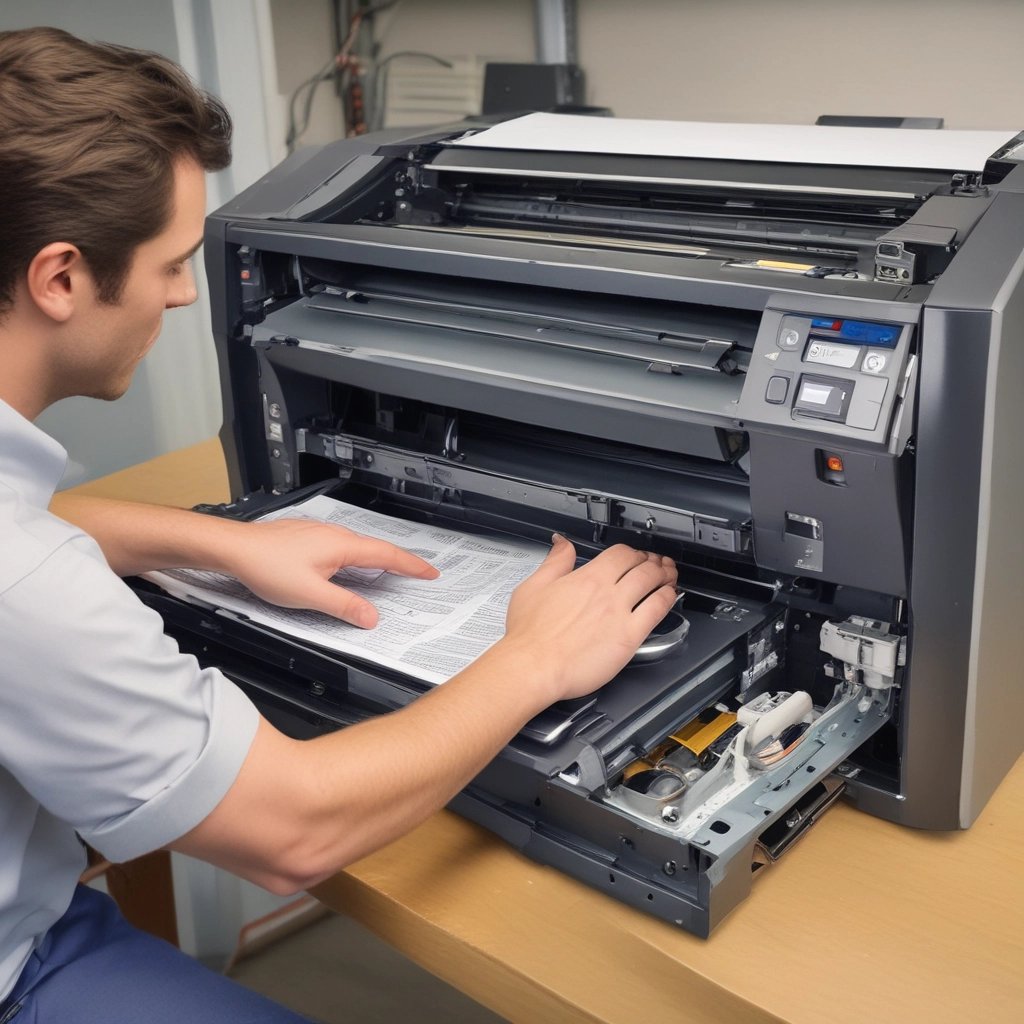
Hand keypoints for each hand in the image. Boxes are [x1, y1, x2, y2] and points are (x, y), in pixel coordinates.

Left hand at [223, 517, 438, 627]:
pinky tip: (347, 568)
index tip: (429, 572)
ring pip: (357, 548)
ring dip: (375, 560)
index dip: (411, 565)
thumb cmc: (267, 566)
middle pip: (376, 549)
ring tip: (387, 573)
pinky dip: (355, 559)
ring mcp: (320, 535)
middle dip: (398, 562)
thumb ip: (344, 606)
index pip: (387, 555)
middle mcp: (335, 536)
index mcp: (342, 546)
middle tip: (416, 574)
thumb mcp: (310, 595)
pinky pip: (341, 547)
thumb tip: (370, 616)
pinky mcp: (307, 538)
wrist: (235, 548)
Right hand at [501, 535, 676, 703]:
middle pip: (641, 565)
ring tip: (669, 576)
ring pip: (653, 582)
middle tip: (657, 564)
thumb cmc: (529, 635)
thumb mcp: (533, 586)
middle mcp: (606, 591)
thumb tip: (562, 543)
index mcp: (586, 577)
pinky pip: (657, 609)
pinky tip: (669, 597)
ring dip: (665, 575)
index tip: (635, 557)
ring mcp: (619, 612)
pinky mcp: (629, 636)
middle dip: (652, 562)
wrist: (533, 666)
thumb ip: (554, 561)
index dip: (632, 552)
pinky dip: (668, 598)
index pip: (620, 553)